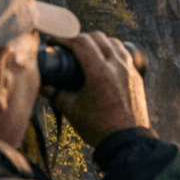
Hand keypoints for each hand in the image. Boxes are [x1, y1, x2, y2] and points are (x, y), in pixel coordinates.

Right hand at [47, 32, 150, 146]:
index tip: (54, 42)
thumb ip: (55, 93)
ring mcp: (130, 70)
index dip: (64, 38)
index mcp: (99, 72)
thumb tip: (42, 84)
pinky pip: (125, 54)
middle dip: (80, 38)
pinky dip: (112, 51)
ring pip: (114, 43)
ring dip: (98, 42)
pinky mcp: (137, 76)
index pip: (80, 42)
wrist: (127, 141)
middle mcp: (117, 66)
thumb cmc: (99, 127)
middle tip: (68, 47)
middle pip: (97, 37)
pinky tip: (105, 61)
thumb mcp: (72, 109)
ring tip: (86, 52)